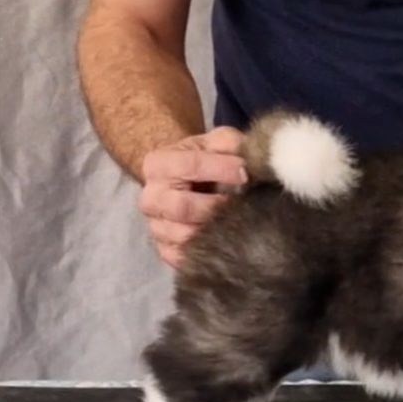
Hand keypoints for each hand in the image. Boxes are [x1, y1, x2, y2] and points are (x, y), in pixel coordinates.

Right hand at [139, 127, 246, 267]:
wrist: (192, 184)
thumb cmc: (208, 161)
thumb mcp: (218, 143)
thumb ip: (232, 144)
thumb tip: (252, 160)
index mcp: (157, 164)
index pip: (190, 166)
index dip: (222, 169)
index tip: (246, 173)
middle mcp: (150, 197)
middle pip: (182, 207)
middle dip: (217, 206)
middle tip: (241, 202)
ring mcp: (156, 227)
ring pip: (184, 236)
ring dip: (215, 230)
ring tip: (237, 222)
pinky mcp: (166, 251)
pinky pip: (185, 258)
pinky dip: (208, 252)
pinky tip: (226, 240)